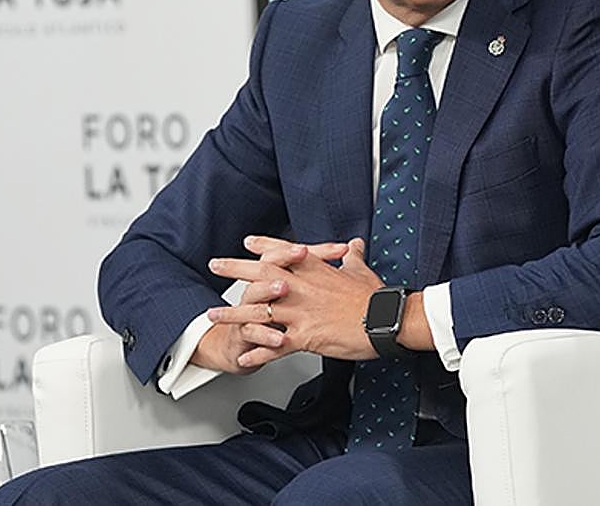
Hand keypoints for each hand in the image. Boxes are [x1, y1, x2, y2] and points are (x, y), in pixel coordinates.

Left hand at [207, 236, 384, 367]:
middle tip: (216, 264)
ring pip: (258, 311)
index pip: (284, 252)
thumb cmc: (375, 297)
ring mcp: (300, 312)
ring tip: (214, 315)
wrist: (385, 320)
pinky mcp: (305, 337)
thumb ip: (352, 257)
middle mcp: (302, 288)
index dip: (264, 245)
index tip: (248, 242)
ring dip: (233, 313)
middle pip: (261, 274)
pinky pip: (274, 346)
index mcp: (315, 269)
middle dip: (235, 269)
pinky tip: (245, 357)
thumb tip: (354, 245)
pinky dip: (258, 352)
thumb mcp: (362, 270)